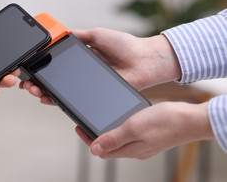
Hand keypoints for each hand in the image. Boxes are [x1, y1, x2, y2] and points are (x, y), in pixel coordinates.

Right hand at [20, 27, 181, 103]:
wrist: (143, 61)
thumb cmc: (124, 45)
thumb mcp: (97, 34)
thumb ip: (78, 36)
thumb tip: (60, 32)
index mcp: (80, 56)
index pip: (55, 61)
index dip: (40, 64)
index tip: (27, 64)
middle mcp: (79, 71)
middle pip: (52, 77)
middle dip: (36, 80)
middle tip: (25, 81)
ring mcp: (83, 84)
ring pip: (59, 90)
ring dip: (43, 91)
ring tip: (32, 90)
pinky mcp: (90, 95)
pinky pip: (71, 100)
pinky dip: (57, 101)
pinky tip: (47, 99)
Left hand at [76, 101, 213, 158]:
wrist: (191, 119)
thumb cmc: (165, 122)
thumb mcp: (134, 128)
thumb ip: (113, 138)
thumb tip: (94, 149)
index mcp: (130, 150)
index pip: (101, 149)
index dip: (87, 138)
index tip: (78, 127)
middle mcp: (135, 149)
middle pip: (108, 146)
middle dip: (94, 135)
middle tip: (85, 122)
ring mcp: (144, 144)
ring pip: (118, 140)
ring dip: (106, 131)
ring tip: (99, 120)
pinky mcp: (150, 137)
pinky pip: (129, 135)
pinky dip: (119, 128)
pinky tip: (120, 118)